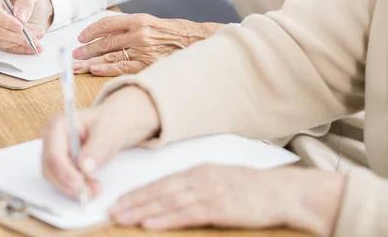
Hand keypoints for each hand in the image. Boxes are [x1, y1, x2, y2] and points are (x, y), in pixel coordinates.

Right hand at [0, 0, 53, 53]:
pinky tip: (33, 46)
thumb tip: (19, 16)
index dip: (3, 21)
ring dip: (21, 42)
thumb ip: (26, 1)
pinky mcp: (1, 39)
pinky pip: (7, 48)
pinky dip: (21, 49)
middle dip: (14, 36)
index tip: (19, 26)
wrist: (39, 9)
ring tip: (38, 36)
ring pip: (0, 41)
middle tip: (31, 36)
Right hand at [42, 86, 159, 198]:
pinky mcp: (59, 163)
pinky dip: (73, 187)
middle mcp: (51, 138)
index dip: (65, 173)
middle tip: (90, 192)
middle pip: (50, 168)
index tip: (80, 185)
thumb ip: (98, 147)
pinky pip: (60, 179)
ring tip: (94, 189)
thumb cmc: (110, 122)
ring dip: (71, 188)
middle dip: (69, 184)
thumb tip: (84, 167)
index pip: (54, 154)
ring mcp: (53, 151)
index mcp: (59, 124)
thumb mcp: (110, 131)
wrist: (114, 124)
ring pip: (53, 177)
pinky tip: (89, 187)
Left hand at [72, 14, 223, 75]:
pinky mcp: (148, 64)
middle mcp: (139, 33)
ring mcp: (143, 50)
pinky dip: (106, 68)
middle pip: (105, 41)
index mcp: (140, 20)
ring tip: (77, 65)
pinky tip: (94, 69)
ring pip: (110, 55)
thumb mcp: (156, 24)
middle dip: (87, 48)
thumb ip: (135, 28)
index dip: (92, 30)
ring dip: (90, 60)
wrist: (202, 44)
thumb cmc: (180, 34)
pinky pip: (122, 67)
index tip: (81, 36)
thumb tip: (112, 35)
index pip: (108, 23)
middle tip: (74, 53)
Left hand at [110, 165, 344, 236]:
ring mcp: (208, 192)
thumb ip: (197, 186)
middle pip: (159, 191)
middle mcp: (199, 179)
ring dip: (142, 210)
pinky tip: (149, 223)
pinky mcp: (219, 208)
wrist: (283, 191)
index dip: (138, 192)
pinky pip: (186, 214)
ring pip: (167, 202)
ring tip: (121, 217)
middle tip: (111, 210)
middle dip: (133, 201)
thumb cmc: (254, 188)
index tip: (119, 200)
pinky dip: (165, 218)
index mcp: (199, 172)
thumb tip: (174, 197)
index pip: (161, 182)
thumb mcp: (221, 180)